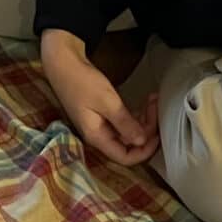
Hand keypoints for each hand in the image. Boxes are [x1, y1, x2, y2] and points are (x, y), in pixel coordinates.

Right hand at [41, 33, 156, 166]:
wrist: (62, 64)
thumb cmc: (82, 82)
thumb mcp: (107, 102)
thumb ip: (125, 123)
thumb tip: (142, 141)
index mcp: (97, 137)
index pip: (126, 157)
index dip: (145, 150)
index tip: (158, 133)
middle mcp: (99, 135)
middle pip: (129, 144)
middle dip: (147, 131)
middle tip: (156, 109)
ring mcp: (100, 124)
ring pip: (128, 132)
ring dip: (143, 120)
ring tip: (153, 101)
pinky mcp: (101, 114)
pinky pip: (123, 122)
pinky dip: (135, 114)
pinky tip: (144, 102)